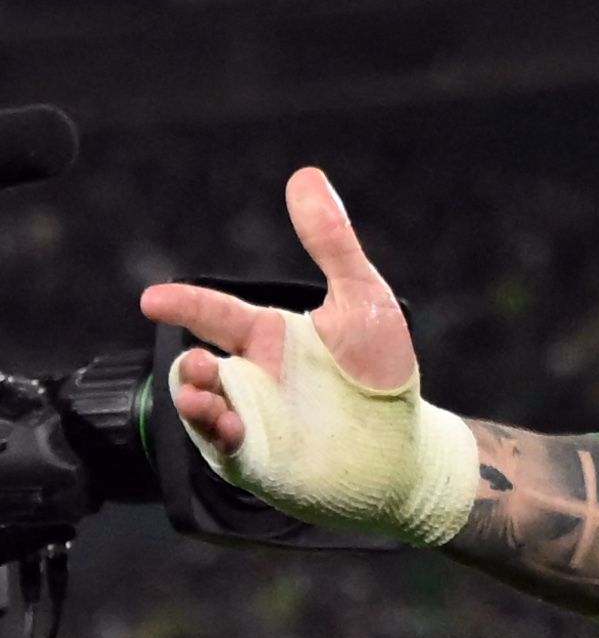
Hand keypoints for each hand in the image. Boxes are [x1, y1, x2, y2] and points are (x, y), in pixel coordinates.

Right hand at [141, 168, 472, 543]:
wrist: (407, 447)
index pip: (213, 313)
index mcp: (267, 337)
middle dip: (188, 364)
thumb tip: (307, 176)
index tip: (152, 299)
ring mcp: (250, 419)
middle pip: (196, 364)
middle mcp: (250, 376)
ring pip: (198, 408)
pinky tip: (227, 428)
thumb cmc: (384, 374)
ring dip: (193, 402)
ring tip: (207, 399)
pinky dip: (215, 437)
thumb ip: (332, 243)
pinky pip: (220, 449)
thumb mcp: (362, 301)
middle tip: (203, 365)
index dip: (183, 304)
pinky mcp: (257, 460)